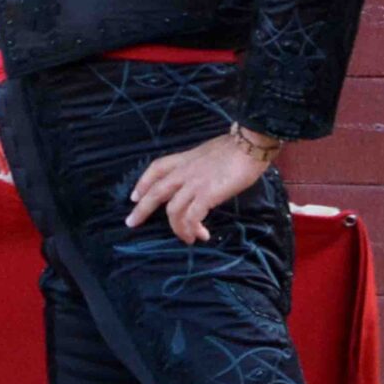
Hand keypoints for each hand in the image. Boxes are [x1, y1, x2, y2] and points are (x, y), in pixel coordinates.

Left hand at [127, 133, 271, 244]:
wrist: (251, 144)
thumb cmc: (237, 149)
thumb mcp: (209, 153)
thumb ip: (199, 166)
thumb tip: (202, 179)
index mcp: (185, 159)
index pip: (156, 168)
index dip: (143, 182)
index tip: (134, 196)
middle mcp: (185, 172)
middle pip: (156, 192)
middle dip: (142, 209)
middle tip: (132, 223)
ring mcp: (194, 183)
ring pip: (173, 211)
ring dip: (178, 229)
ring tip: (187, 238)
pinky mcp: (207, 194)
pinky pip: (191, 217)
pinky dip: (192, 229)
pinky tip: (199, 235)